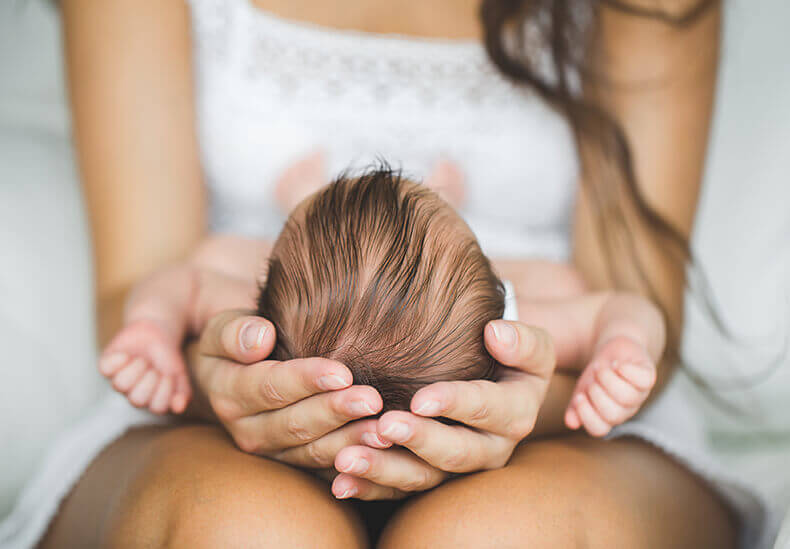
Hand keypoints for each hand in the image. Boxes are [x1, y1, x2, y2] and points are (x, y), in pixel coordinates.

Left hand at [99, 319, 190, 413]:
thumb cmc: (167, 358)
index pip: (158, 407)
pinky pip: (105, 369)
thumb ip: (183, 392)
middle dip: (150, 381)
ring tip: (142, 360)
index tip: (169, 375)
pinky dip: (118, 360)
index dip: (165, 391)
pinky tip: (127, 355)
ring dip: (135, 369)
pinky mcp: (106, 366)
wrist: (156, 332)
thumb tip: (179, 408)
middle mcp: (133, 394)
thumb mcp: (180, 374)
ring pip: (120, 385)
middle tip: (154, 368)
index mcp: (152, 399)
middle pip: (137, 400)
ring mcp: (119, 380)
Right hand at [191, 310, 391, 467]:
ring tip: (383, 431)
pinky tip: (381, 453)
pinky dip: (354, 463)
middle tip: (372, 401)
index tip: (342, 373)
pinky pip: (326, 468)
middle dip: (336, 413)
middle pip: (296, 425)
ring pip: (313, 451)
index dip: (306, 380)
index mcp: (229, 394)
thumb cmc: (238, 340)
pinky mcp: (296, 462)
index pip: (271, 387)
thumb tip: (260, 337)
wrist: (237, 370)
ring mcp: (273, 451)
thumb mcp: (222, 328)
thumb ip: (235, 331)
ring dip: (350, 442)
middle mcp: (248, 430)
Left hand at [328, 320, 555, 499]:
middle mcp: (490, 450)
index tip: (420, 399)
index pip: (486, 409)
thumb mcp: (530, 347)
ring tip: (348, 458)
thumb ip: (522, 341)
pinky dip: (369, 487)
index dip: (455, 404)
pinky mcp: (430, 478)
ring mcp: (457, 469)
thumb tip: (496, 333)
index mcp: (515, 414)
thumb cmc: (508, 356)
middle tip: (384, 425)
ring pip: (423, 478)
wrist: (499, 382)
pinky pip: (399, 490)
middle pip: (455, 453)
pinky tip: (340, 481)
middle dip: (418, 440)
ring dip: (384, 470)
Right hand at [565, 335, 656, 436]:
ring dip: (608, 378)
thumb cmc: (597, 375)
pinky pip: (644, 380)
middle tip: (592, 380)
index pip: (598, 429)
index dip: (587, 415)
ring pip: (628, 397)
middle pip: (613, 415)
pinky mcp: (648, 377)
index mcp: (607, 416)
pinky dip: (627, 370)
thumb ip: (575, 407)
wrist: (613, 351)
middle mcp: (625, 409)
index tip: (579, 396)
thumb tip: (571, 423)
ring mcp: (639, 394)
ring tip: (601, 367)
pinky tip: (617, 364)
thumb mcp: (582, 390)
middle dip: (597, 394)